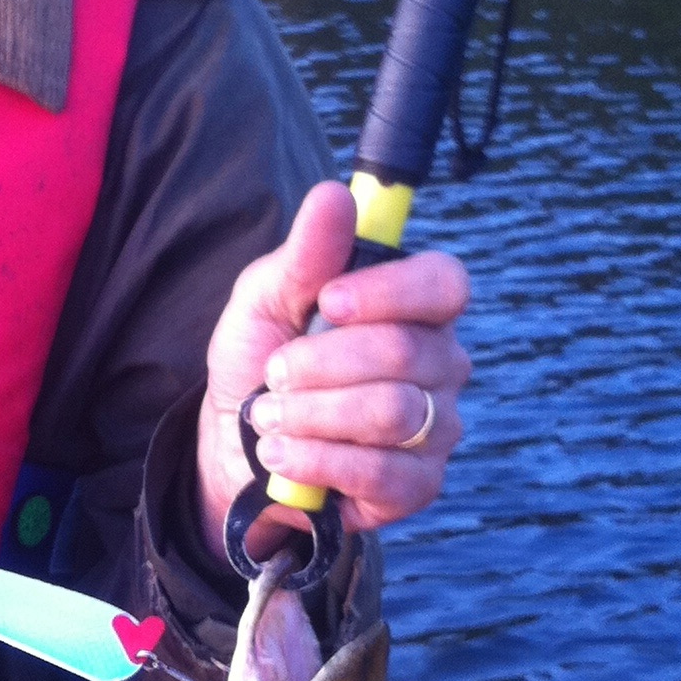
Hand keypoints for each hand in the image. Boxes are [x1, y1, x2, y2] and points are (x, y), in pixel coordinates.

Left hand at [195, 181, 470, 559]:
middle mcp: (441, 364)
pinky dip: (319, 462)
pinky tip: (281, 456)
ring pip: (393, 414)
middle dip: (321, 365)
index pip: (444, 285)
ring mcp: (436, 427)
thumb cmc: (261, 361)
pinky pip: (385, 474)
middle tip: (273, 373)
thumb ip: (304, 254)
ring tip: (267, 417)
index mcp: (415, 308)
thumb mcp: (265, 299)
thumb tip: (335, 195)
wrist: (235, 447)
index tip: (328, 302)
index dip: (390, 291)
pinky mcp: (418, 485)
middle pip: (407, 353)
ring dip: (313, 415)